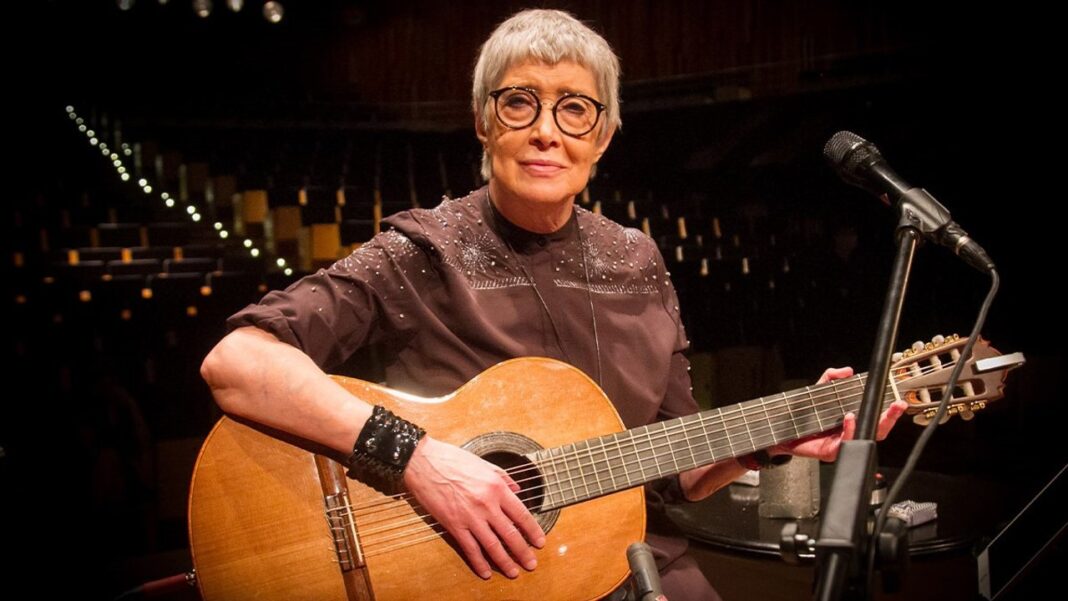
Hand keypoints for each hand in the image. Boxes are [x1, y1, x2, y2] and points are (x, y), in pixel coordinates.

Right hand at [402, 437, 544, 578]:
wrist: (424, 462)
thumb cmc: (453, 460)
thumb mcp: (484, 464)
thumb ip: (503, 478)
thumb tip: (518, 489)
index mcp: (496, 488)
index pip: (521, 514)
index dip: (533, 531)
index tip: (539, 541)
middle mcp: (486, 504)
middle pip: (510, 534)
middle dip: (523, 552)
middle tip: (531, 563)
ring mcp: (470, 517)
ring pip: (492, 545)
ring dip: (505, 562)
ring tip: (514, 572)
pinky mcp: (454, 524)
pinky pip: (469, 548)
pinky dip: (479, 562)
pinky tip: (486, 572)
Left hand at [769, 367, 907, 461]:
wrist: (783, 433)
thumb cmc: (803, 416)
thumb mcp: (818, 391)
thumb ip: (831, 377)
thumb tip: (846, 370)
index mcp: (853, 420)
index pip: (876, 416)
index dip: (890, 410)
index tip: (898, 400)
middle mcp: (850, 433)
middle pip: (879, 430)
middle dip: (890, 417)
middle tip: (896, 406)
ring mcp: (843, 444)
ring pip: (866, 438)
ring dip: (873, 424)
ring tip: (872, 412)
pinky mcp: (832, 452)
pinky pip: (845, 443)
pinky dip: (850, 430)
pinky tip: (849, 419)